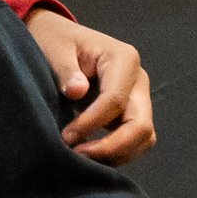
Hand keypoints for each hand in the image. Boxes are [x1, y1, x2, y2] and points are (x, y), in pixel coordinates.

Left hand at [23, 9, 158, 164]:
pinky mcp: (130, 113)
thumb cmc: (55, 39)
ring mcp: (137, 98)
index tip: (66, 137)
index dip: (92, 123)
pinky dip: (116, 153)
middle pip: (140, 125)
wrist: (58, 39)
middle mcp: (138, 80)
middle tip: (78, 156)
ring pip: (142, 138)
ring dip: (115, 155)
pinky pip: (133, 140)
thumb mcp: (54, 48)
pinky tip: (88, 155)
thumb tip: (77, 91)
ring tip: (81, 159)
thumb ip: (65, 69)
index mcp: (124, 58)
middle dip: (111, 147)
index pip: (116, 100)